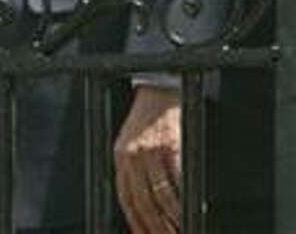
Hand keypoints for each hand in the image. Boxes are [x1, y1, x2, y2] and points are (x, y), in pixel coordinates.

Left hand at [114, 85, 181, 232]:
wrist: (157, 91)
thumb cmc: (147, 122)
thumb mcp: (131, 146)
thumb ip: (134, 173)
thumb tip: (144, 207)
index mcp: (119, 158)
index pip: (125, 199)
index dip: (135, 223)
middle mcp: (130, 156)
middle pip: (142, 202)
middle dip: (155, 227)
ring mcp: (149, 152)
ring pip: (160, 196)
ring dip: (172, 220)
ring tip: (181, 231)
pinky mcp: (169, 146)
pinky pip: (177, 180)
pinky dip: (184, 200)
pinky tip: (191, 211)